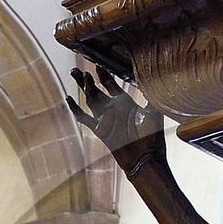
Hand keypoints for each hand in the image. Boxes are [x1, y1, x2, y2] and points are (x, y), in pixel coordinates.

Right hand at [66, 61, 167, 175]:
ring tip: (79, 75)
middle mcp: (113, 110)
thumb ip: (150, 99)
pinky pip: (85, 119)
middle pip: (96, 90)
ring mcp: (106, 120)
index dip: (103, 74)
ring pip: (90, 100)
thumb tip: (154, 81)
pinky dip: (75, 109)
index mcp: (125, 103)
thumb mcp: (154, 114)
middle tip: (77, 69)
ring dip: (85, 88)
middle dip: (86, 79)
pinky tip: (68, 98)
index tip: (97, 64)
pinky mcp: (100, 131)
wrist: (146, 159)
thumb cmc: (152, 138)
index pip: (111, 85)